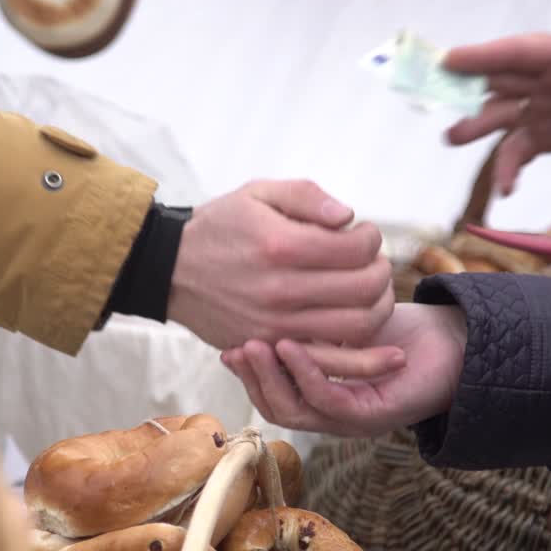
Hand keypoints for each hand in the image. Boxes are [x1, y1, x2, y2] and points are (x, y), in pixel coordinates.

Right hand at [168, 179, 392, 349]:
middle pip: (366, 289)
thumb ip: (307, 196)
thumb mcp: (257, 193)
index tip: (361, 233)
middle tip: (370, 261)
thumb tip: (348, 217)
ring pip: (358, 326)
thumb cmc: (220, 226)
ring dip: (377, 306)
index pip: (357, 248)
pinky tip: (356, 323)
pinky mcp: (271, 346)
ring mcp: (276, 325)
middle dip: (380, 270)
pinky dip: (356, 346)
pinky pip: (330, 357)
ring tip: (367, 290)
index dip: (371, 238)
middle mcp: (281, 289)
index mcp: (281, 245)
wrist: (170, 270)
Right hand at [221, 303, 465, 436]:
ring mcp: (351, 420)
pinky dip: (304, 373)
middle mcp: (332, 413)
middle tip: (231, 345)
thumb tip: (260, 307)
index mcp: (321, 394)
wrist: (456, 338)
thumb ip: (305, 324)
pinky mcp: (373, 417)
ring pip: (295, 409)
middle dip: (249, 377)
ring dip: (270, 377)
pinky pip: (328, 400)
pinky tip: (289, 344)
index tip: (225, 342)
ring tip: (253, 345)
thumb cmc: (399, 328)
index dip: (245, 373)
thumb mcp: (340, 321)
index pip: (270, 393)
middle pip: (275, 406)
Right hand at [443, 32, 550, 195]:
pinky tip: (505, 189)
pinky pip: (518, 153)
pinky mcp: (545, 137)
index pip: (517, 52)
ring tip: (452, 139)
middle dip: (464, 90)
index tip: (448, 60)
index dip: (482, 56)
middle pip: (495, 83)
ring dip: (474, 127)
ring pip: (498, 117)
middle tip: (436, 99)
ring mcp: (539, 110)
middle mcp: (541, 81)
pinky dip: (508, 170)